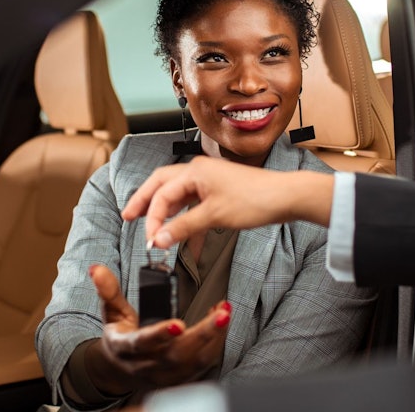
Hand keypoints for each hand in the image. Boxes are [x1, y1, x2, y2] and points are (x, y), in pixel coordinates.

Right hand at [84, 264, 231, 393]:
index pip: (143, 343)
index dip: (160, 334)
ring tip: (225, 312)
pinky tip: (221, 322)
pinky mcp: (180, 377)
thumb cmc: (120, 335)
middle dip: (203, 334)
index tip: (178, 324)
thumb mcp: (111, 312)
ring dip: (214, 338)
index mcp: (126, 348)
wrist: (121, 369)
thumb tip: (97, 269)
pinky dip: (215, 344)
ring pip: (194, 362)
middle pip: (177, 354)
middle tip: (222, 314)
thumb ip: (108, 290)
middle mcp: (146, 365)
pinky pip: (203, 364)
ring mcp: (165, 374)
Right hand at [121, 156, 333, 248]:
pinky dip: (188, 222)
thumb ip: (184, 228)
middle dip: (146, 201)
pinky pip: (195, 205)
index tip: (150, 240)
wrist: (285, 197)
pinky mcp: (219, 192)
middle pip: (162, 185)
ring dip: (166, 213)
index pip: (162, 194)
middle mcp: (199, 171)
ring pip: (179, 196)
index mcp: (195, 171)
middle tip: (129, 216)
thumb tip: (159, 239)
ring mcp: (209, 181)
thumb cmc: (255, 199)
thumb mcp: (215, 216)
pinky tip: (188, 243)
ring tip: (153, 229)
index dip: (152, 218)